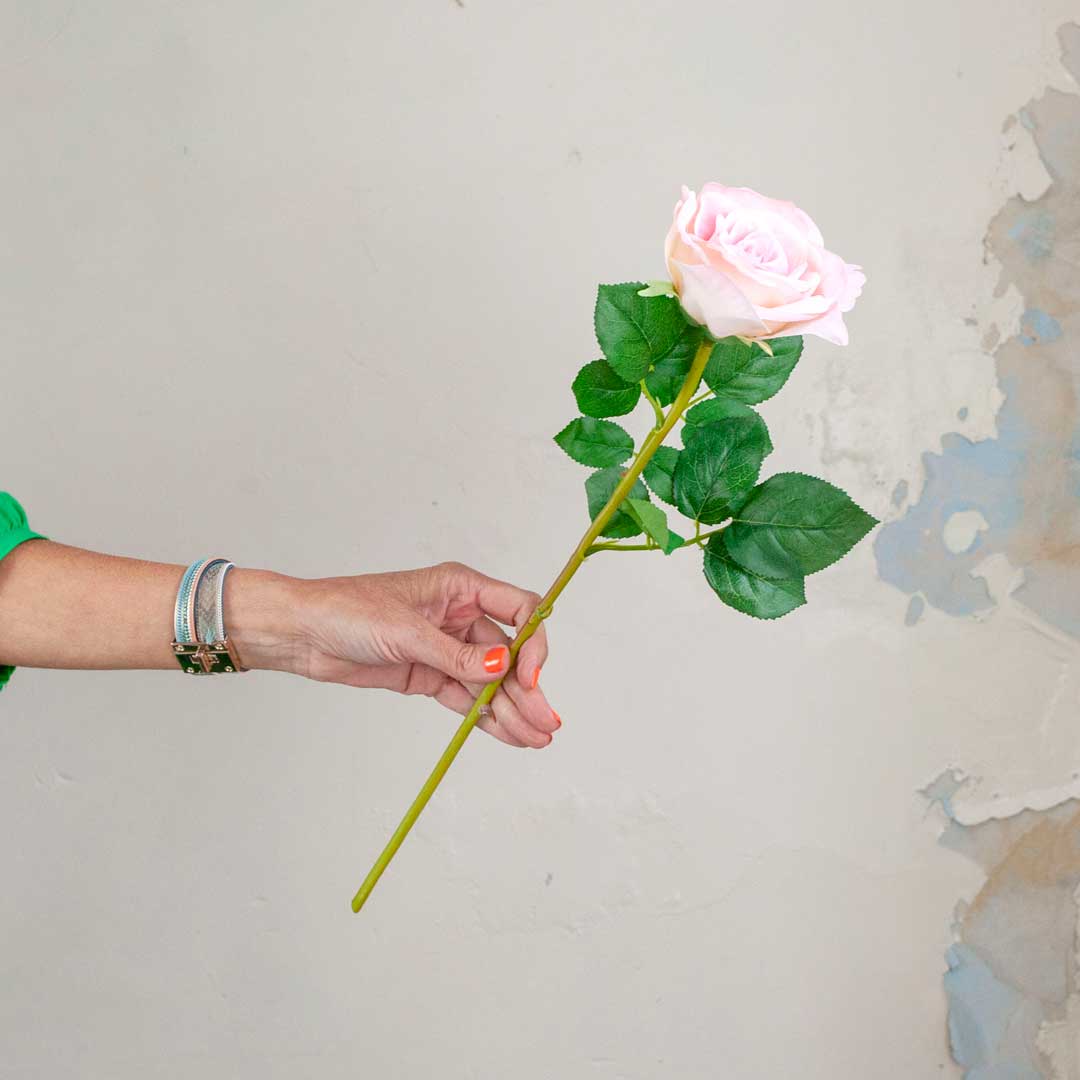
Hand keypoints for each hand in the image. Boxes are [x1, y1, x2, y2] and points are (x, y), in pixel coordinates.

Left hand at [231, 561, 559, 748]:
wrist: (301, 633)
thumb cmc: (346, 610)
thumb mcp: (404, 631)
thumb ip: (454, 654)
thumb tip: (500, 669)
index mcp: (460, 587)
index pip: (518, 610)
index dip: (531, 643)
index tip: (527, 677)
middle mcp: (459, 615)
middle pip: (508, 654)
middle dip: (528, 689)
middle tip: (545, 723)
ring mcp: (444, 647)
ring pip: (489, 681)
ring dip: (512, 710)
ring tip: (535, 739)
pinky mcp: (428, 674)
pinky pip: (466, 697)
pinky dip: (485, 717)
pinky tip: (508, 734)